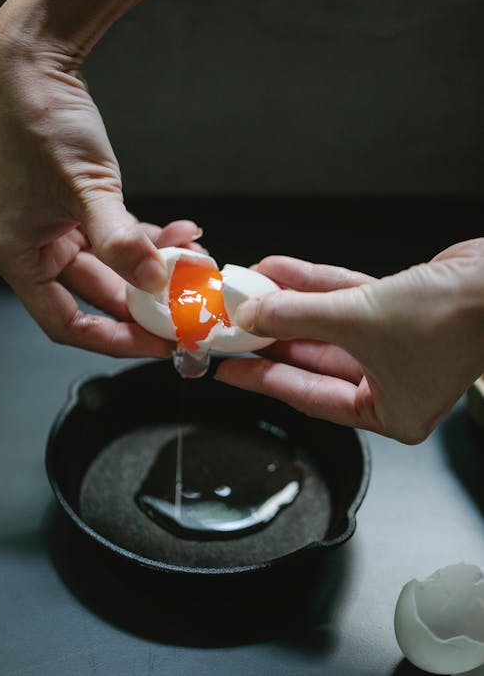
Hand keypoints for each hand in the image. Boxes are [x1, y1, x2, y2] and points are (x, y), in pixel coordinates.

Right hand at [0, 23, 201, 356]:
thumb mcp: (86, 188)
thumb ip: (121, 241)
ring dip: (153, 267)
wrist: (34, 65)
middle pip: (95, 297)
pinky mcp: (74, 207)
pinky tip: (180, 235)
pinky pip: (115, 237)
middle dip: (145, 302)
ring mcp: (54, 227)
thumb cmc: (40, 121)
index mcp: (17, 254)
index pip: (66, 322)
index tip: (156, 343)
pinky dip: (146, 239)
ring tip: (194, 264)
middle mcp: (32, 246)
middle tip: (187, 311)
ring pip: (112, 266)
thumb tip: (154, 282)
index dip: (113, 339)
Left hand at [215, 240, 483, 442]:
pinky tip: (282, 272)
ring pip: (328, 325)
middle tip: (234, 329)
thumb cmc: (454, 320)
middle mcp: (393, 383)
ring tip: (251, 292)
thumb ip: (299, 317)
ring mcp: (395, 345)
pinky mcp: (398, 310)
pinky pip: (346, 301)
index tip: (231, 370)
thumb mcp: (359, 320)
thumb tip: (255, 315)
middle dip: (273, 337)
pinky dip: (315, 287)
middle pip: (314, 359)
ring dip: (290, 306)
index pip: (309, 398)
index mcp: (390, 413)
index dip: (264, 380)